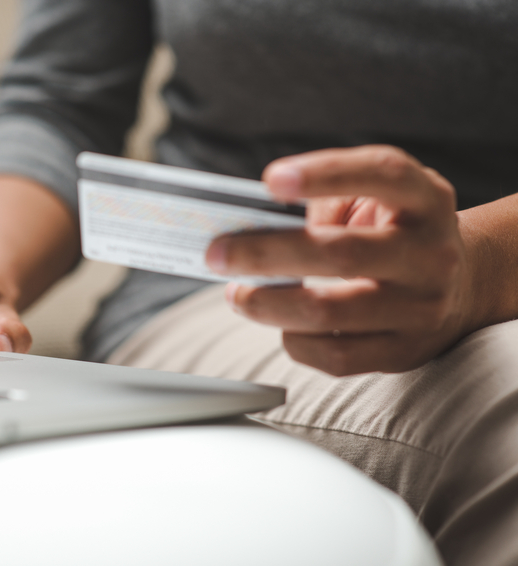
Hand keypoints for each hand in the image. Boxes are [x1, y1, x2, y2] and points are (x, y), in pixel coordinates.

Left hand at [206, 145, 471, 375]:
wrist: (460, 285)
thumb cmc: (392, 232)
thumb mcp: (376, 198)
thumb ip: (325, 201)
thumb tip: (249, 229)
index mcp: (426, 200)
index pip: (382, 173)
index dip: (326, 173)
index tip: (270, 181)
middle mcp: (431, 253)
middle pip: (341, 255)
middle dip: (265, 254)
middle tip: (217, 254)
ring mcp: (422, 308)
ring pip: (329, 312)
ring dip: (266, 304)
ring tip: (236, 294)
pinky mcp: (404, 352)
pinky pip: (335, 356)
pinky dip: (293, 340)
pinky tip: (278, 321)